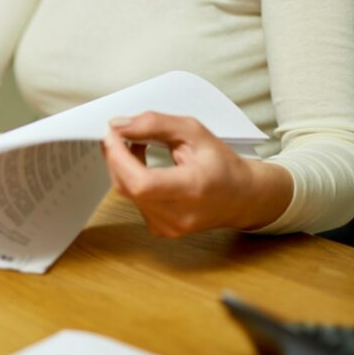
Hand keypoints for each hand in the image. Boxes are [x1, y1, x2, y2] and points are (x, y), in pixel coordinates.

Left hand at [101, 112, 292, 235]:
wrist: (242, 197)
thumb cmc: (222, 164)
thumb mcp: (194, 133)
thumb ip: (155, 125)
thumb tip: (119, 126)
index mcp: (193, 190)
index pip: (141, 182)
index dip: (119, 157)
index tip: (112, 135)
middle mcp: (178, 215)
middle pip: (127, 187)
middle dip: (116, 157)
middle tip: (118, 134)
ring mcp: (167, 227)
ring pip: (126, 193)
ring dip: (122, 167)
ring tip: (136, 146)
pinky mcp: (159, 229)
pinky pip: (133, 201)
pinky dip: (131, 180)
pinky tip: (142, 167)